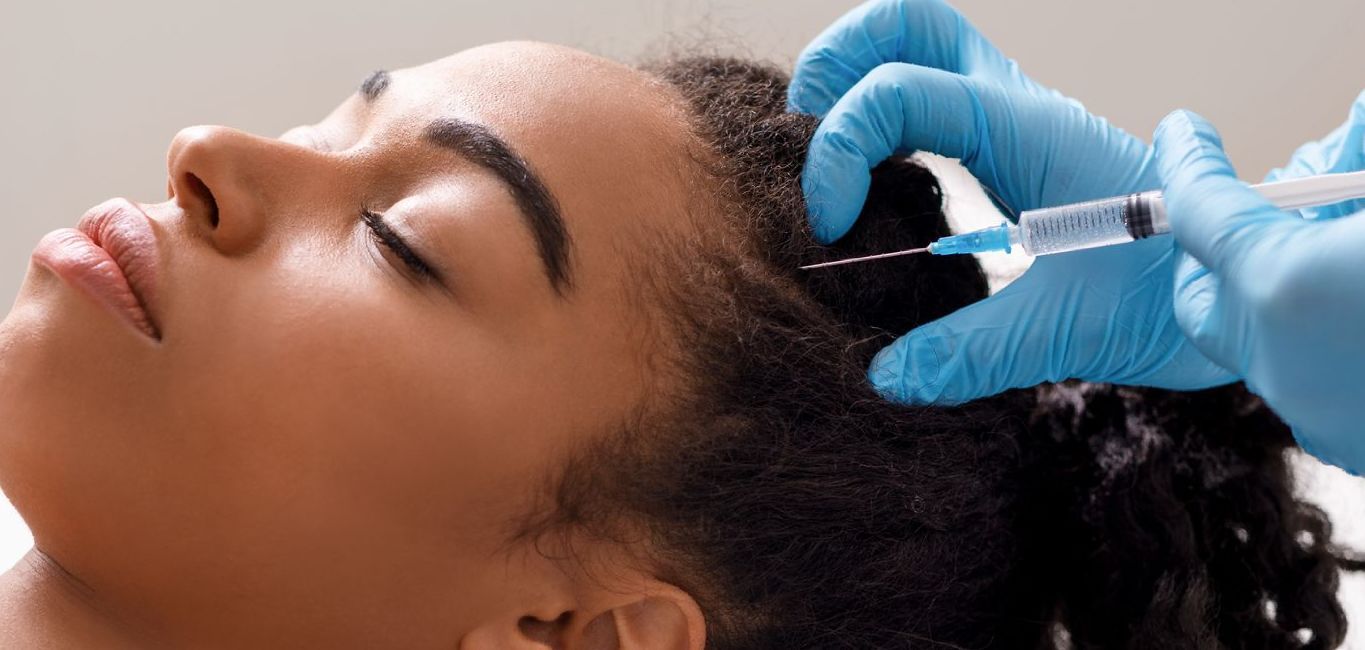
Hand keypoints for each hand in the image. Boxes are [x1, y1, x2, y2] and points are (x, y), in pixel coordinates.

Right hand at [790, 0, 1233, 400]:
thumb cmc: (1169, 292)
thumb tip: (885, 376)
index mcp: (1023, 131)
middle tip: (804, 138)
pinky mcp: (1013, 149)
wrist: (1238, 283)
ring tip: (825, 162)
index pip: (900, 92)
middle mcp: (1013, 108)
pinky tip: (873, 189)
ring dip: (855, 81)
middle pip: (904, 22)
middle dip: (835, 62)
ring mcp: (1012, 120)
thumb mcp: (1068, 329)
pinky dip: (884, 121)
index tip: (831, 226)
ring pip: (918, 45)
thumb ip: (971, 351)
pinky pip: (933, 97)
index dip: (840, 148)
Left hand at [1157, 109, 1364, 475]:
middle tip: (1257, 209)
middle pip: (1202, 295)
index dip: (1189, 162)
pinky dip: (1330, 341)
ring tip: (1343, 256)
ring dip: (1283, 293)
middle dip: (1219, 249)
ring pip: (1259, 341)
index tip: (1185, 135)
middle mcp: (1280, 362)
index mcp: (1284, 287)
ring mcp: (1316, 414)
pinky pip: (1315, 380)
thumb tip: (1350, 127)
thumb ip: (1354, 168)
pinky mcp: (1355, 445)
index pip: (1200, 209)